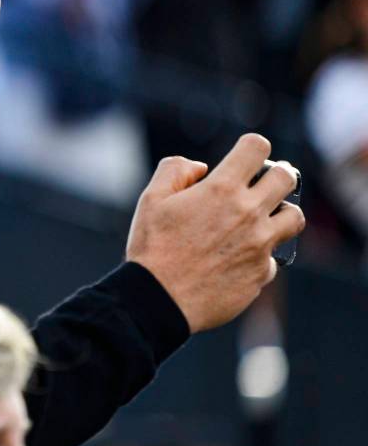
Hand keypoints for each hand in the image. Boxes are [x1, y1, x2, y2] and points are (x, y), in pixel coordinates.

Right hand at [126, 134, 304, 332]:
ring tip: (264, 219)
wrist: (159, 298)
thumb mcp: (151, 198)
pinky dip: (259, 256)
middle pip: (287, 178)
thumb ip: (175, 170)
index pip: (257, 148)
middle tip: (262, 184)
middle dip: (277, 175)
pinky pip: (273, 258)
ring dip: (281, 213)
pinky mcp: (261, 272)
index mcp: (221, 189)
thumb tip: (201, 168)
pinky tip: (238, 259)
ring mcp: (260, 244)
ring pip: (294, 217)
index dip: (251, 147)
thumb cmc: (152, 248)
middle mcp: (248, 213)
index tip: (244, 157)